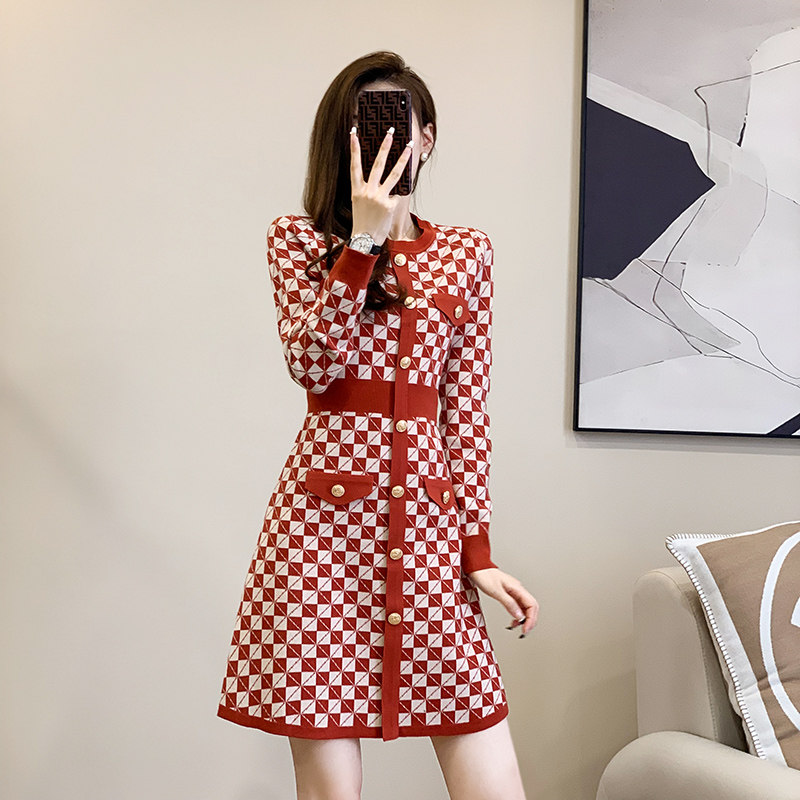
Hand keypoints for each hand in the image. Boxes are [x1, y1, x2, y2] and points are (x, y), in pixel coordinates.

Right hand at [349, 126, 413, 246]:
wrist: (365, 240)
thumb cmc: (362, 222)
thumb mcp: (359, 203)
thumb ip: (367, 189)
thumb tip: (380, 177)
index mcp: (357, 190)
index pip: (355, 165)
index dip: (354, 149)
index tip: (354, 133)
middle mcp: (368, 191)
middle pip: (377, 164)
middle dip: (384, 146)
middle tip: (390, 132)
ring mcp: (379, 197)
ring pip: (394, 173)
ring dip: (402, 158)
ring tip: (409, 146)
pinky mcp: (390, 205)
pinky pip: (397, 196)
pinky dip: (396, 199)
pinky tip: (392, 205)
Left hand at [467, 567, 538, 635]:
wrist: (477, 567)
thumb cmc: (484, 576)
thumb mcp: (496, 591)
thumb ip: (509, 603)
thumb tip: (519, 616)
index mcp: (517, 588)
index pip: (532, 605)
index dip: (531, 619)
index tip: (525, 629)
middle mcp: (518, 590)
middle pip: (532, 607)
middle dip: (530, 620)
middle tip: (524, 631)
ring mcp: (514, 592)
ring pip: (526, 607)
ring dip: (525, 619)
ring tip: (518, 628)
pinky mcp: (509, 594)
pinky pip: (518, 606)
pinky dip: (518, 615)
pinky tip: (513, 620)